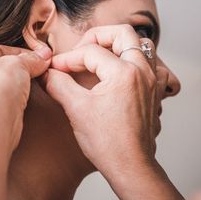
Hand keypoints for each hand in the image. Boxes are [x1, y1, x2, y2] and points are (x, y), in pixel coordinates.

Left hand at [0, 43, 51, 129]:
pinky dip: (4, 106)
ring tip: (25, 92)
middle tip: (32, 73)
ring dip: (8, 90)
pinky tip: (16, 106)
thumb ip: (30, 59)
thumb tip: (42, 57)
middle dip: (14, 72)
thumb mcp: (18, 64)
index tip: (36, 58)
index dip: (20, 54)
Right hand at [42, 25, 184, 199]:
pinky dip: (135, 63)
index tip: (55, 69)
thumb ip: (59, 83)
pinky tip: (120, 74)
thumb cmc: (106, 142)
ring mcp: (152, 82)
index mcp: (123, 72)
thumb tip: (45, 72)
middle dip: (98, 37)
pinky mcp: (155, 93)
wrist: (130, 166)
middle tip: (81, 50)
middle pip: (123, 33)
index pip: (91, 51)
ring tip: (99, 57)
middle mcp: (142, 72)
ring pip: (141, 46)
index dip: (68, 58)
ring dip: (119, 46)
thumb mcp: (76, 109)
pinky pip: (151, 66)